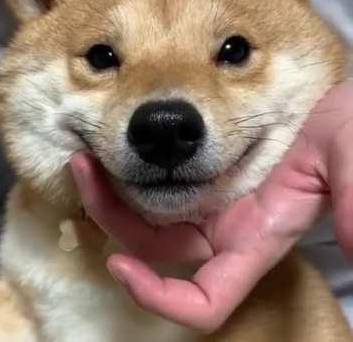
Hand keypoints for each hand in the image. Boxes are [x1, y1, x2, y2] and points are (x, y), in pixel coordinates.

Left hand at [71, 81, 352, 332]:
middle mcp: (230, 227)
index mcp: (258, 236)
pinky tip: (118, 150)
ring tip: (88, 157)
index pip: (207, 298)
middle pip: (158, 249)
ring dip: (114, 194)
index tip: (120, 268)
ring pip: (152, 216)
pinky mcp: (212, 172)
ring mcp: (217, 200)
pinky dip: (135, 176)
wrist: (344, 109)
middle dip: (113, 220)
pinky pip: (162, 185)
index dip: (164, 300)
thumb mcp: (351, 159)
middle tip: (83, 169)